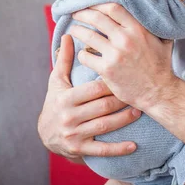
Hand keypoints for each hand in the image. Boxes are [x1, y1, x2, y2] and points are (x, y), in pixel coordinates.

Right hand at [37, 34, 140, 158]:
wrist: (45, 133)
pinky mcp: (80, 149)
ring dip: (124, 119)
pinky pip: (102, 150)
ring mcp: (75, 135)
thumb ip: (65, 58)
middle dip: (122, 100)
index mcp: (66, 98)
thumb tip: (69, 34)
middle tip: (139, 92)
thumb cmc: (55, 101)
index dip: (112, 82)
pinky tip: (134, 145)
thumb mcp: (57, 80)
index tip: (128, 75)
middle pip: (103, 107)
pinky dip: (119, 148)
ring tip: (139, 110)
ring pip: (105, 126)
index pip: (94, 89)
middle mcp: (70, 117)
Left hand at [70, 4, 177, 110]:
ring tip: (74, 30)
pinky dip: (82, 54)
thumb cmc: (161, 66)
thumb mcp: (163, 41)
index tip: (91, 5)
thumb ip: (155, 27)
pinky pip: (86, 57)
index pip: (113, 8)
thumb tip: (153, 15)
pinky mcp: (106, 69)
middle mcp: (125, 39)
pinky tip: (83, 54)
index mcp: (138, 29)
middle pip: (97, 18)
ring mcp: (115, 54)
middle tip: (75, 13)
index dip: (98, 5)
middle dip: (83, 14)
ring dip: (78, 31)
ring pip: (88, 36)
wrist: (158, 92)